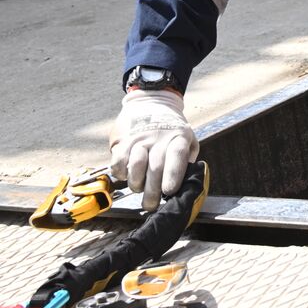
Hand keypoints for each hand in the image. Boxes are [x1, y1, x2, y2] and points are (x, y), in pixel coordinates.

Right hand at [109, 89, 198, 210]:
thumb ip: (187, 158)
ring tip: (139, 189)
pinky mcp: (123, 140)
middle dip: (152, 190)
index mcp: (179, 138)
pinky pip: (119, 160)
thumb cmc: (173, 129)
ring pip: (136, 164)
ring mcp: (140, 138)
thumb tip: (186, 182)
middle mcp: (159, 138)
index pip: (177, 156)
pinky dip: (121, 173)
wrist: (152, 102)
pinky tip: (126, 176)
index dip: (173, 174)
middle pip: (155, 166)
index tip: (169, 191)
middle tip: (151, 205)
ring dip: (136, 182)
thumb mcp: (188, 139)